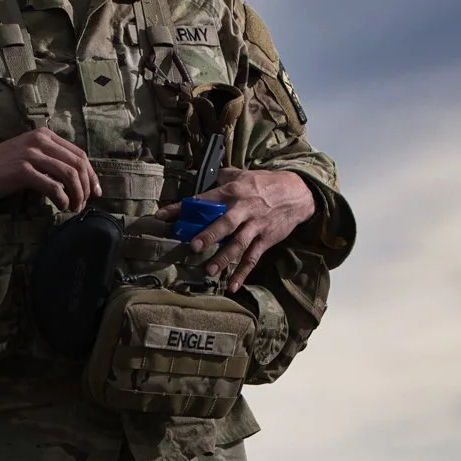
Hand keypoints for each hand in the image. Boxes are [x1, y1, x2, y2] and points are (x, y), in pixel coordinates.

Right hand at [0, 129, 100, 215]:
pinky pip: (53, 187)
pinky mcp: (23, 171)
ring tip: (74, 208)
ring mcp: (30, 154)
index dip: (91, 174)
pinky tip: (61, 207)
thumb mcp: (27, 155)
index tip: (95, 191)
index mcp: (43, 134)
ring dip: (77, 195)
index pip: (78, 153)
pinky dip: (62, 199)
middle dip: (87, 186)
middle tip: (85, 203)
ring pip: (69, 175)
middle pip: (78, 164)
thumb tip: (76, 177)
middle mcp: (39, 140)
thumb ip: (49, 159)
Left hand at [157, 168, 315, 290]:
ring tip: (209, 271)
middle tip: (194, 246)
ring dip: (224, 258)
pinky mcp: (266, 239)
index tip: (162, 216)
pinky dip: (243, 273)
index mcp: (233, 191)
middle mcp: (244, 209)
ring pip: (239, 243)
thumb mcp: (243, 174)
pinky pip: (252, 258)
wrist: (298, 193)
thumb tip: (201, 178)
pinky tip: (232, 286)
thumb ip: (222, 178)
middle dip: (210, 234)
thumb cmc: (265, 183)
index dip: (182, 208)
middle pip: (225, 223)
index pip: (203, 200)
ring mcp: (256, 226)